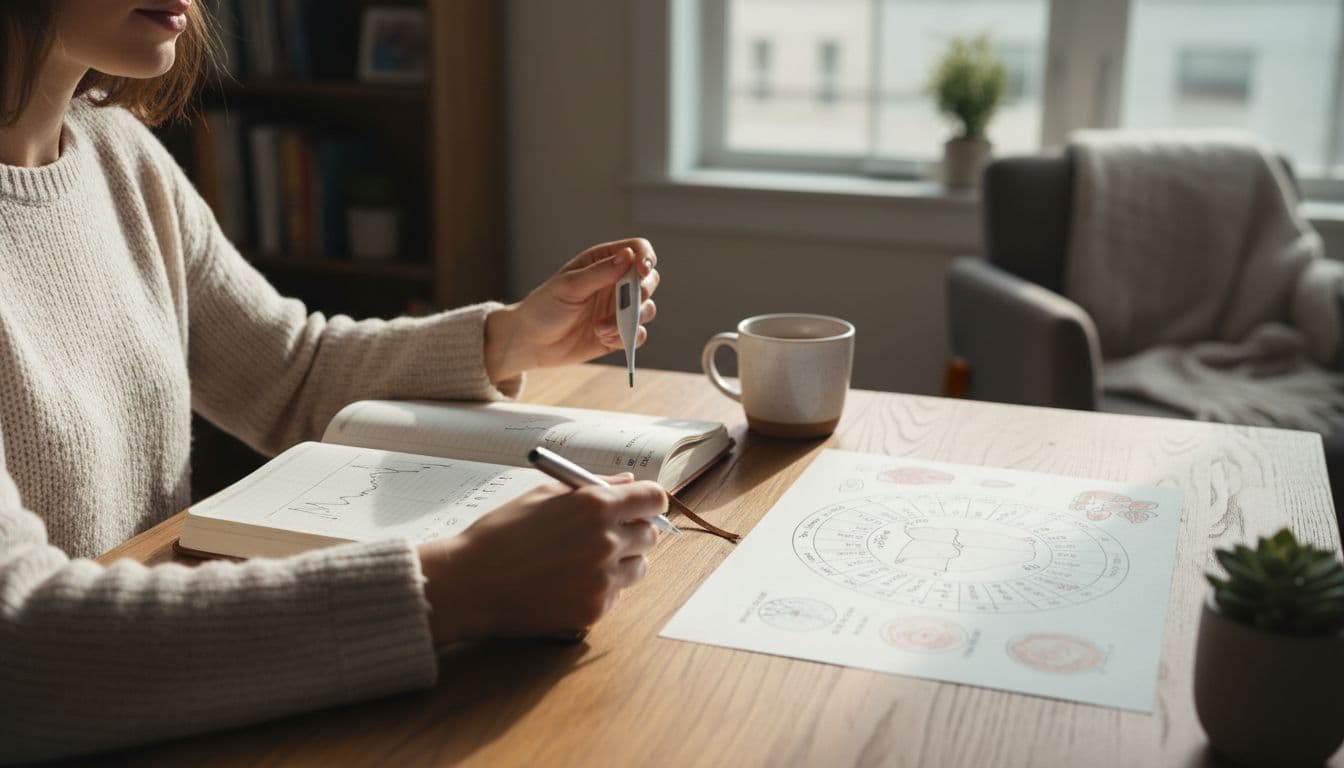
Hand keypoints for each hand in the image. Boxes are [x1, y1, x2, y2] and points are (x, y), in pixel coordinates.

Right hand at [417, 474, 664, 642]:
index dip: (649, 501)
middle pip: (650, 535)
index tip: (643, 507)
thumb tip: (627, 483)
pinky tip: (567, 584)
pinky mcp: (593, 610)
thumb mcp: (543, 495)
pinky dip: (600, 590)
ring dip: (621, 563)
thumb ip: (592, 487)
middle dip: (633, 532)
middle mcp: (605, 542)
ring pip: (638, 568)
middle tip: (607, 535)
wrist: (468, 583)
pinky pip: (615, 596)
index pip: (654, 498)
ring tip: (583, 561)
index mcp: (594, 506)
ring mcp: (601, 580)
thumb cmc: (500, 535)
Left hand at [484, 238, 659, 382]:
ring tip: (601, 329)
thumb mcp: (569, 285)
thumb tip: (628, 256)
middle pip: (649, 279)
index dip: (645, 258)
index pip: (638, 250)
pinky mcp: (618, 333)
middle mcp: (615, 283)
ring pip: (647, 309)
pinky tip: (603, 338)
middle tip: (625, 305)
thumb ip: (600, 272)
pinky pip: (638, 334)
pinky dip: (626, 337)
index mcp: (603, 262)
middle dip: (641, 292)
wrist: (532, 341)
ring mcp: (618, 309)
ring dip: (629, 320)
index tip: (640, 271)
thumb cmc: (544, 306)